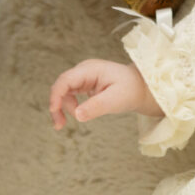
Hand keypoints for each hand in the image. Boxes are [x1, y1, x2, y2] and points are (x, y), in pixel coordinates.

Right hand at [48, 59, 162, 129]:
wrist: (140, 87)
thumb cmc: (131, 90)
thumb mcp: (115, 100)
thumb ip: (96, 107)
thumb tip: (77, 115)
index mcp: (91, 69)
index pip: (66, 80)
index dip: (56, 95)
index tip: (54, 111)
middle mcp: (84, 70)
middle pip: (61, 86)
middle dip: (56, 105)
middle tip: (59, 126)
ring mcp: (83, 76)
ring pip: (63, 91)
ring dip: (62, 107)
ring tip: (64, 124)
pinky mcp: (84, 83)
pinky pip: (70, 94)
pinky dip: (68, 106)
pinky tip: (72, 115)